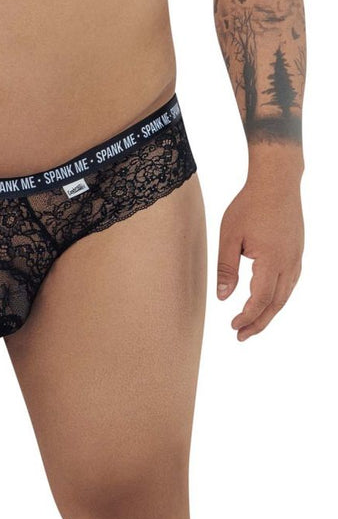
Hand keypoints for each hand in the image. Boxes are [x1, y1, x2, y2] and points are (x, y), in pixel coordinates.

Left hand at [217, 175, 303, 339]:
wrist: (276, 182)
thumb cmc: (249, 206)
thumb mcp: (230, 236)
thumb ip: (227, 268)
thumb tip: (223, 297)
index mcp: (271, 261)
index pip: (261, 299)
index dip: (247, 316)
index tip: (233, 326)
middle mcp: (289, 264)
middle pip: (276, 304)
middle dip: (259, 322)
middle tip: (241, 336)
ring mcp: (296, 258)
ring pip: (285, 295)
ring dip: (269, 312)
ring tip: (252, 323)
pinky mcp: (297, 251)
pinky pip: (289, 282)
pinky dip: (278, 297)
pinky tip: (267, 299)